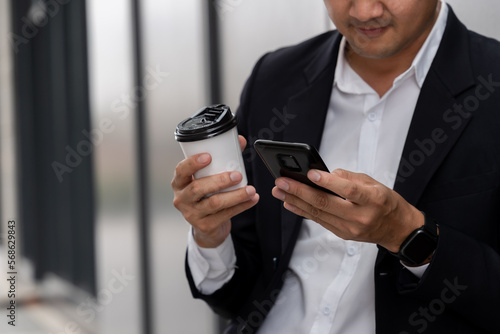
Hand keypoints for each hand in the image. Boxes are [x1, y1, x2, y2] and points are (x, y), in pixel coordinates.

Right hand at [172, 136, 258, 247]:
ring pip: (215, 203)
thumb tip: (241, 140)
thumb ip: (223, 159)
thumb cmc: (206, 195)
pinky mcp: (205, 226)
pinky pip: (226, 215)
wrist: (207, 227)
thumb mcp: (208, 178)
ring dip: (235, 195)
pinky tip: (252, 200)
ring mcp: (192, 214)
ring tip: (250, 189)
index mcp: (180, 183)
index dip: (193, 163)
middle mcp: (182, 199)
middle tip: (237, 175)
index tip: (209, 156)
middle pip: (198, 188)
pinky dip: (241, 206)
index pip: (181, 171)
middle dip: (220, 180)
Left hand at [271, 169, 423, 252]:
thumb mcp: (375, 183)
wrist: (397, 229)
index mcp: (372, 200)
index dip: (328, 181)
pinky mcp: (342, 234)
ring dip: (295, 201)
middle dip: (300, 191)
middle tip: (282, 182)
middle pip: (326, 203)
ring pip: (318, 213)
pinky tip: (289, 203)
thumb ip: (350, 178)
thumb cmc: (386, 202)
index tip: (310, 173)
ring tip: (279, 191)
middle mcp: (360, 216)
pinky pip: (319, 221)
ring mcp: (350, 228)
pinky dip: (302, 211)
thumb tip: (325, 174)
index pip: (348, 190)